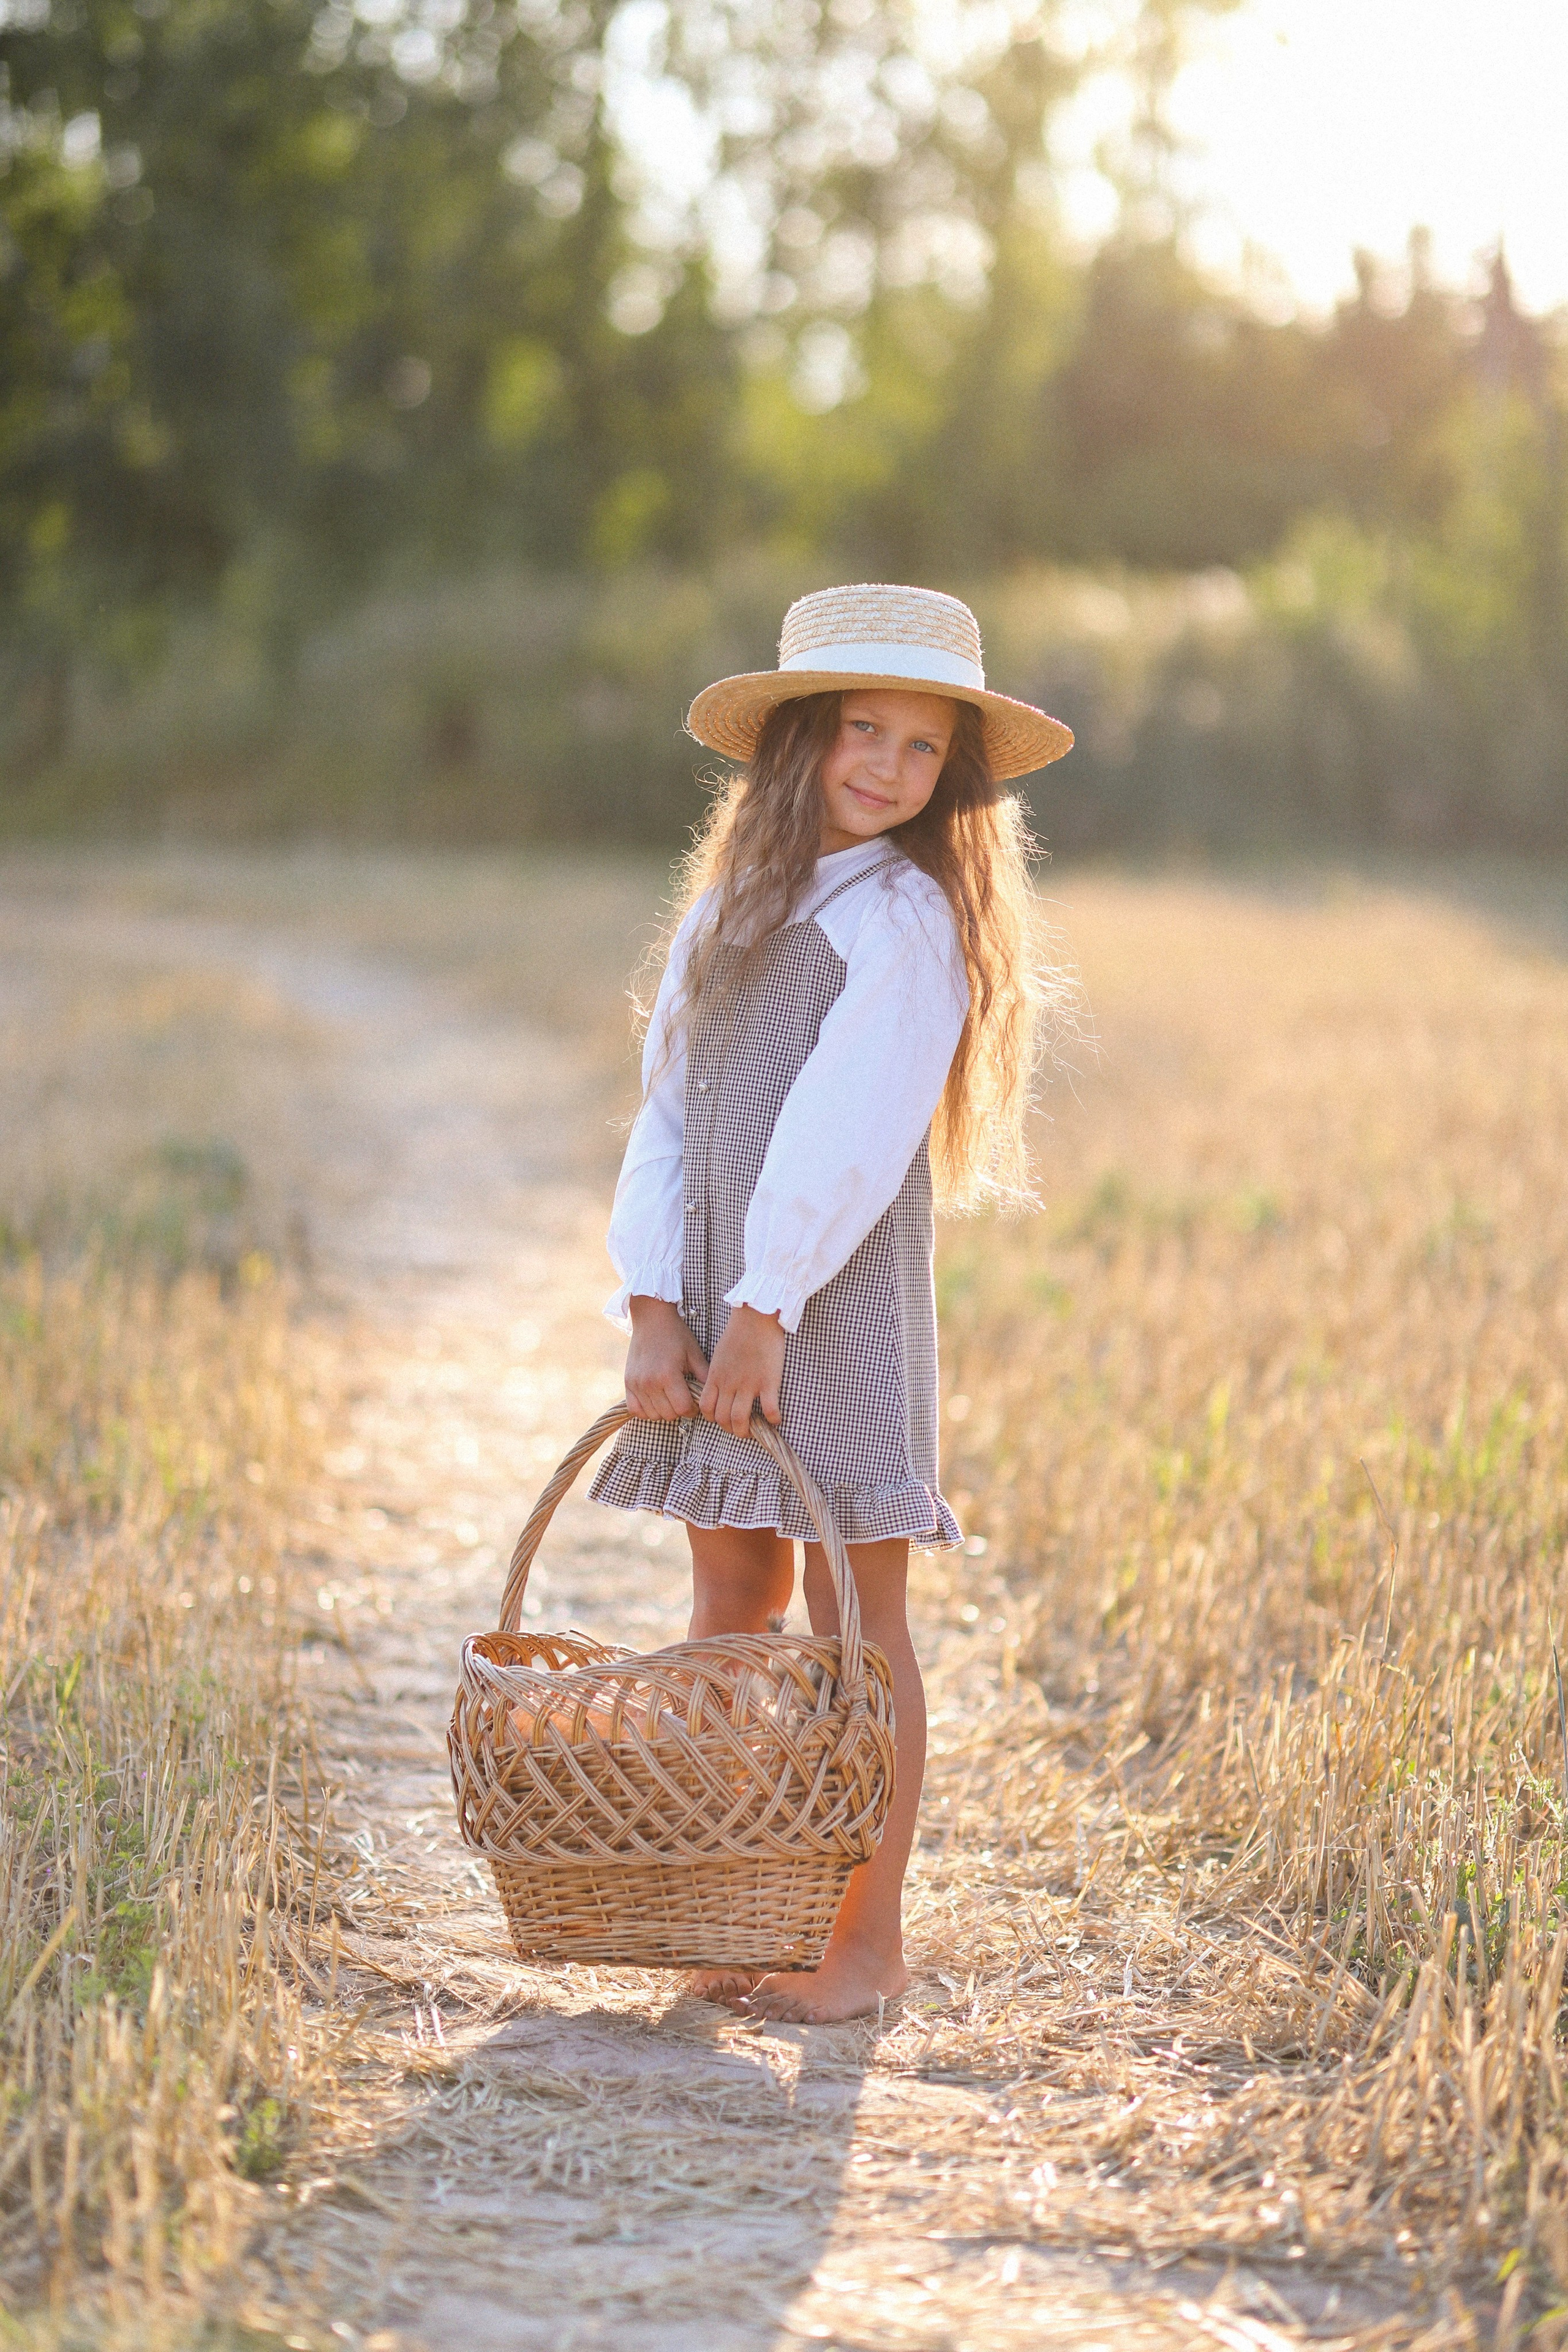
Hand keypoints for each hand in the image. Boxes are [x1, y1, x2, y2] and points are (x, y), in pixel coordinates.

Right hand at [624, 1298, 707, 1419]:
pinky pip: (635, 1409)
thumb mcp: (694, 1354)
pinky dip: (646, 1410)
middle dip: (680, 1410)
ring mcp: (637, 1384)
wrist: (652, 1319)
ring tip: (670, 1398)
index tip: (695, 1401)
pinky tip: (655, 1400)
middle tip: (684, 1398)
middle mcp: (650, 1382)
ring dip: (664, 1411)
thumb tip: (713, 1396)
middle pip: (669, 1414)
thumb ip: (704, 1377)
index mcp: (668, 1375)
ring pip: (652, 1414)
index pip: (683, 1409)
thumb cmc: (676, 1335)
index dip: (693, 1409)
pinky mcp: (628, 1382)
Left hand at [701, 1305, 785, 1436]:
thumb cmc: (738, 1332)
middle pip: (722, 1418)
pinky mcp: (768, 1381)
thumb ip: (718, 1374)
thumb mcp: (719, 1355)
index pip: (706, 1408)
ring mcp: (749, 1384)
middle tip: (739, 1429)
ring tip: (753, 1430)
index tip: (722, 1418)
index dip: (713, 1418)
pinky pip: (770, 1409)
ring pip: (740, 1419)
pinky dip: (773, 1419)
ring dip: (746, 1430)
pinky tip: (776, 1419)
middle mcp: (729, 1384)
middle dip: (730, 1429)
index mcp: (716, 1377)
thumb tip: (718, 1388)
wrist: (756, 1317)